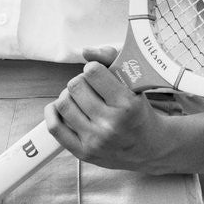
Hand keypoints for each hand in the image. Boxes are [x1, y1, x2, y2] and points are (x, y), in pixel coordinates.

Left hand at [44, 48, 168, 171]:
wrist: (149, 148)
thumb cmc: (140, 112)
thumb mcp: (135, 83)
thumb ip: (112, 59)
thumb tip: (86, 52)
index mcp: (126, 104)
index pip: (93, 72)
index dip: (93, 68)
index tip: (98, 73)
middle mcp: (110, 124)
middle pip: (75, 86)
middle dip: (81, 81)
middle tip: (90, 86)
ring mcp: (95, 140)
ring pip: (63, 103)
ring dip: (69, 95)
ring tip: (80, 97)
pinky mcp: (83, 152)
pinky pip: (55, 127)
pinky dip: (53, 112)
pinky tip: (62, 107)